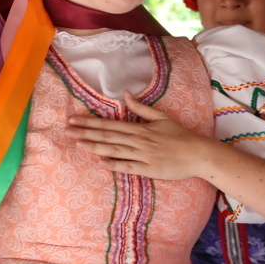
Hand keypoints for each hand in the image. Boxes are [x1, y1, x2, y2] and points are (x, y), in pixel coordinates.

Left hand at [69, 92, 219, 180]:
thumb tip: (125, 93)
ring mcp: (143, 155)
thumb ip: (141, 107)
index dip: (90, 122)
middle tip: (67, 131)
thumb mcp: (161, 117)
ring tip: (78, 144)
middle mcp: (138, 140)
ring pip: (115, 150)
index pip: (110, 124)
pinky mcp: (148, 169)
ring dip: (96, 147)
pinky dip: (115, 164)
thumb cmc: (179, 135)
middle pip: (108, 136)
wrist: (197, 153)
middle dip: (86, 133)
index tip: (74, 120)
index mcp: (140, 128)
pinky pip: (129, 166)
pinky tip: (101, 163)